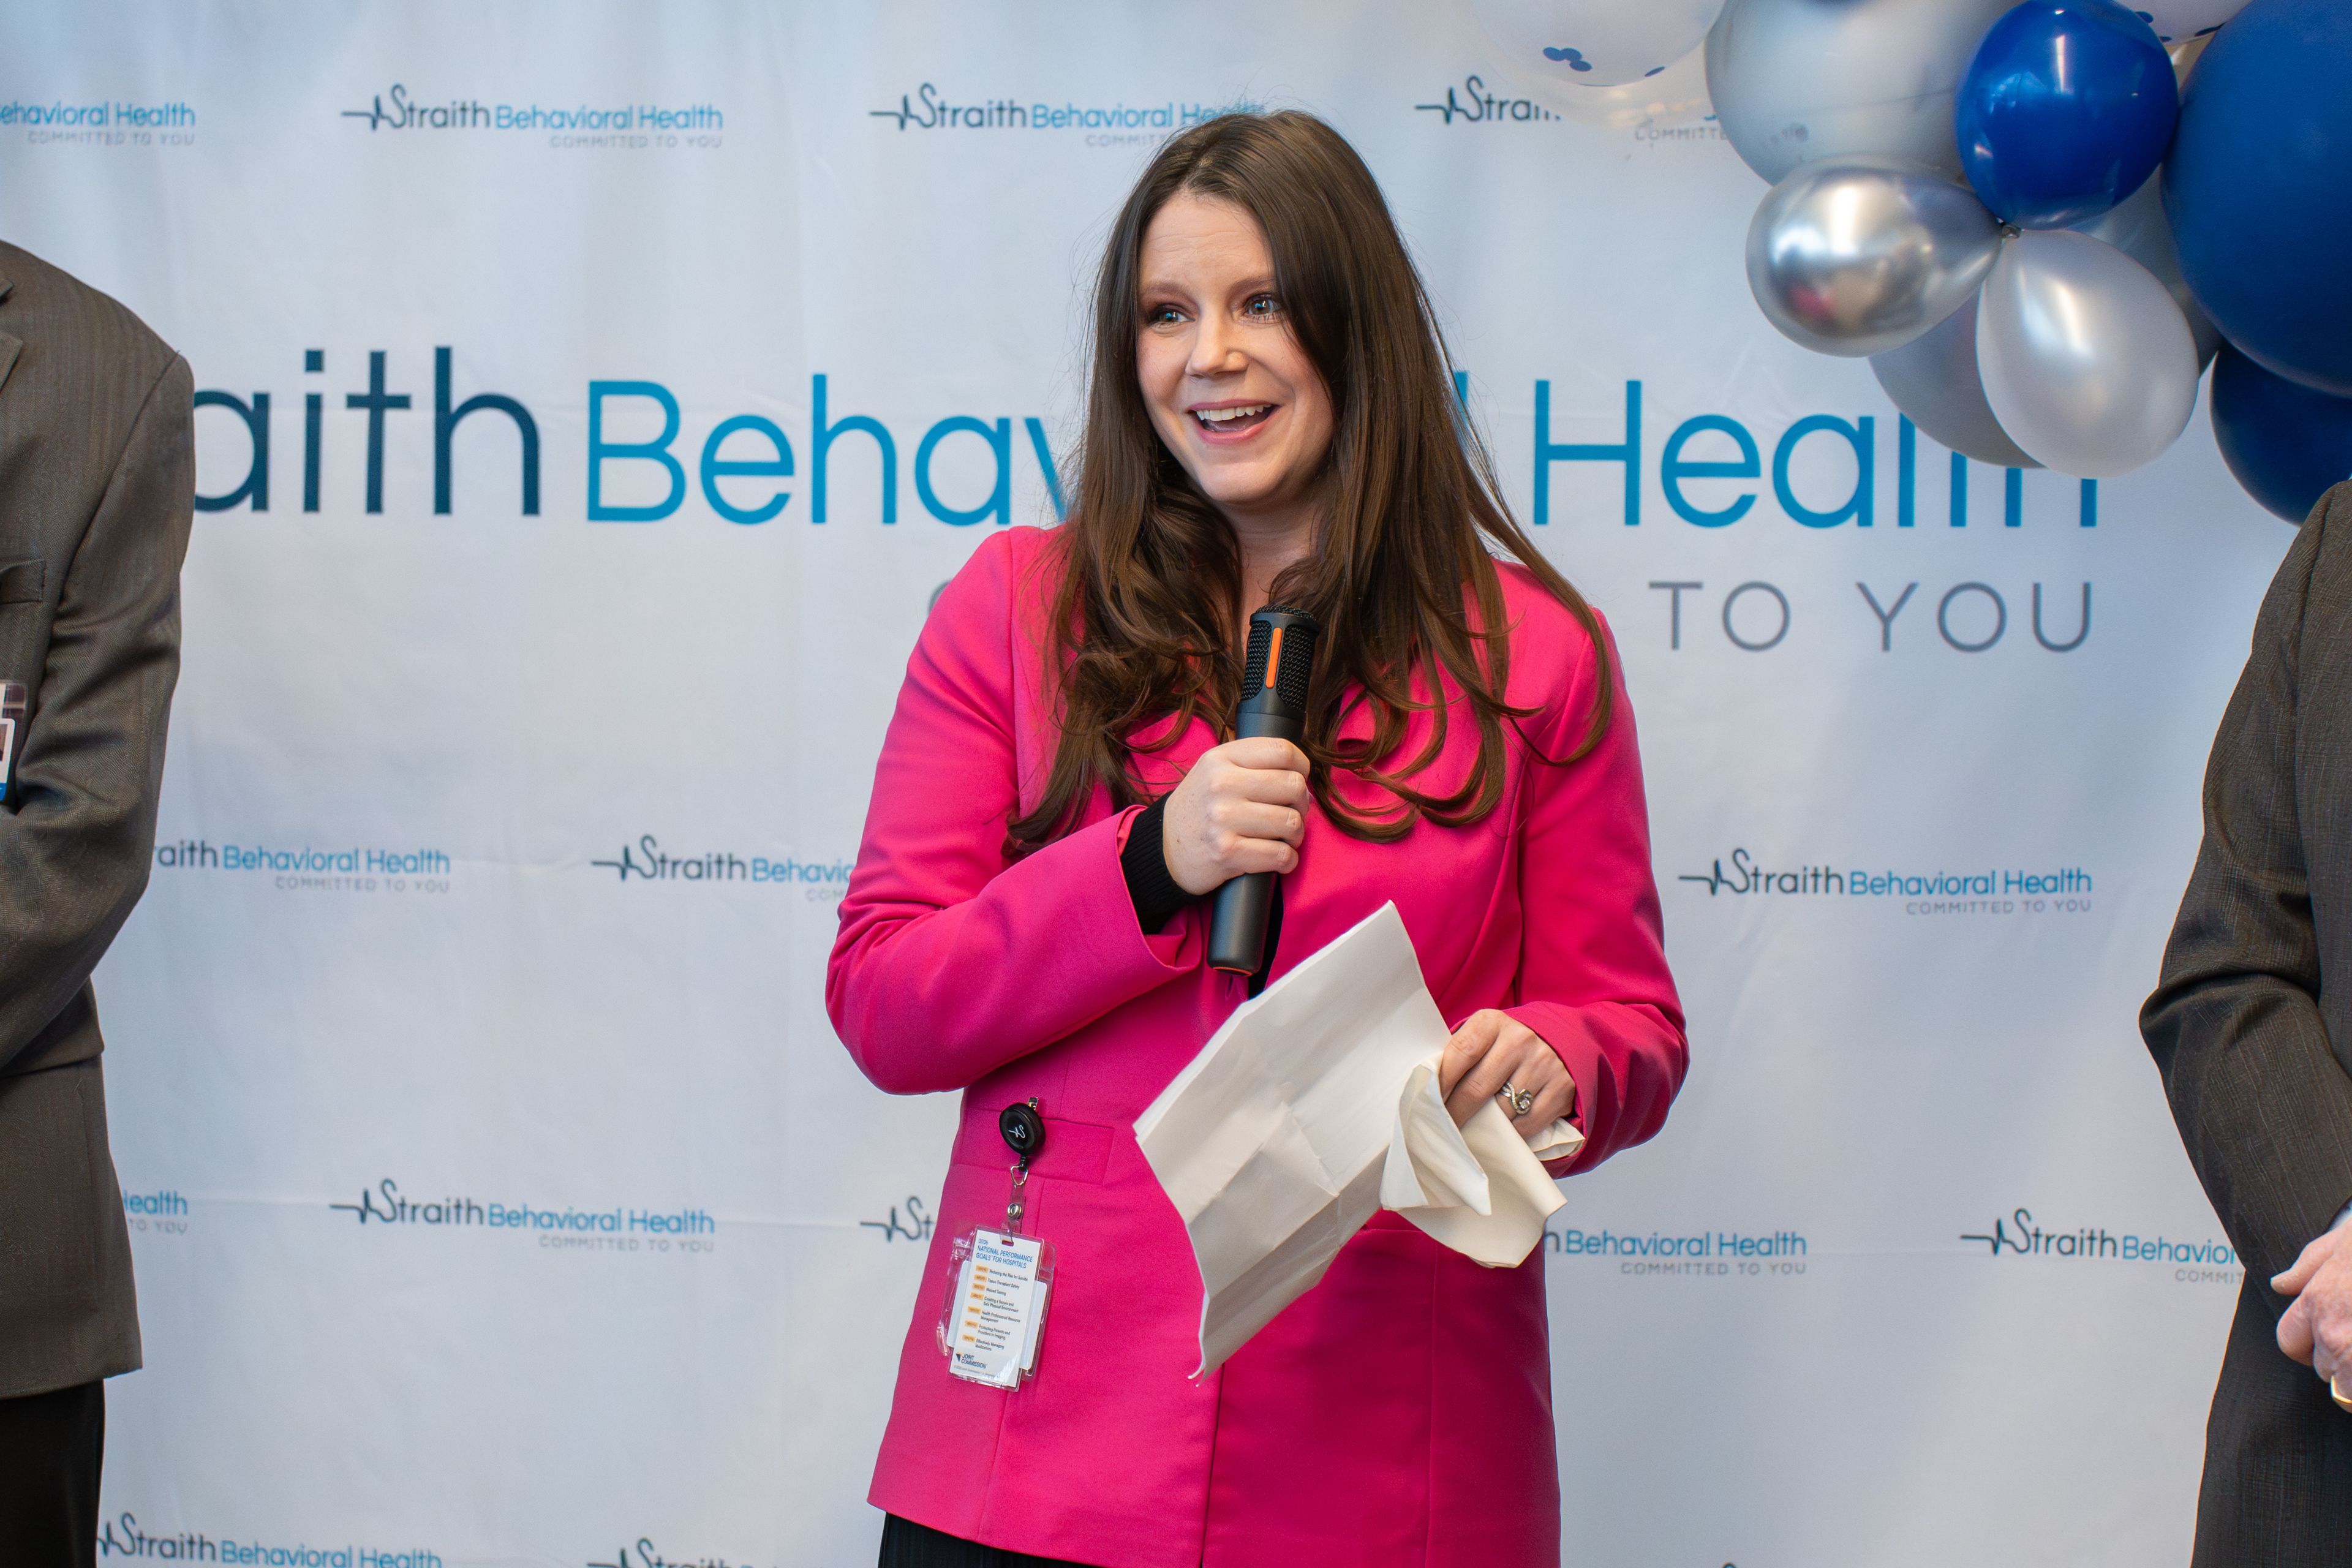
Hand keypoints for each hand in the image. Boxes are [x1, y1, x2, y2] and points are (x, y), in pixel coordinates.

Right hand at [1161, 737, 1310, 895]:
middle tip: (1291, 813)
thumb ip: (1250, 762)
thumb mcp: (1213, 770)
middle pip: (1293, 786)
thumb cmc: (1199, 808)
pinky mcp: (1227, 852)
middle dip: (1302, 804)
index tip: (1299, 778)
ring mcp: (1223, 819)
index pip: (1282, 751)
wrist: (1164, 849)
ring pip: (1291, 822)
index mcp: (1221, 759)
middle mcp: (1221, 785)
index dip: (1302, 766)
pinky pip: (1280, 855)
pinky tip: (1280, 858)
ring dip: (1296, 835)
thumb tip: (1301, 775)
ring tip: (1285, 838)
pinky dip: (1287, 860)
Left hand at [1436, 1009, 1576, 1144]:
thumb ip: (1460, 1054)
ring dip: (1483, 1127)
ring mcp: (1543, 1064)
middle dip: (1455, 1113)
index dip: (1441, 1083)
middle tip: (1443, 1129)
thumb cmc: (1508, 1043)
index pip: (1460, 1053)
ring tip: (1469, 1133)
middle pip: (1477, 1088)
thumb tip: (1429, 1088)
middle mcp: (1520, 1040)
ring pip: (1501, 1111)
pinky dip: (1510, 1134)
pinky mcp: (1562, 1088)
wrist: (1563, 1039)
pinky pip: (1526, 1124)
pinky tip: (1501, 1133)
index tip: (1428, 1103)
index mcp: (1493, 1022)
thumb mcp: (1485, 1035)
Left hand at [2273, 1226, 2351, 1382]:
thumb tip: (2281, 1283)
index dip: (2307, 1347)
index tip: (2326, 1347)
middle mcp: (2333, 1333)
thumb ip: (2308, 1267)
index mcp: (2316, 1303)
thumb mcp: (2340, 1243)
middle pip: (2325, 1369)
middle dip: (2344, 1361)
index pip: (2290, 1342)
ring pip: (2349, 1388)